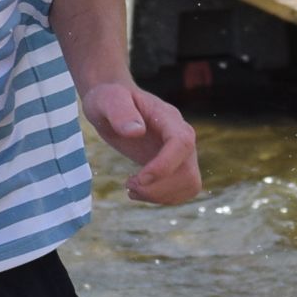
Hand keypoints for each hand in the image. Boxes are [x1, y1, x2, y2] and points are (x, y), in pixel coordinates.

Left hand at [79, 80, 200, 204]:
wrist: (113, 103)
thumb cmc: (109, 99)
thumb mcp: (107, 100)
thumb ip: (119, 112)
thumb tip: (136, 131)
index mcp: (168, 118)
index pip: (181, 143)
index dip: (164, 166)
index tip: (139, 179)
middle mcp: (182, 136)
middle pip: (188, 172)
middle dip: (159, 188)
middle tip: (129, 185)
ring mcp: (181, 152)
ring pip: (189, 185)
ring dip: (160, 196)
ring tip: (131, 188)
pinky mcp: (174, 165)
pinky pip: (181, 189)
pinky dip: (161, 197)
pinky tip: (137, 190)